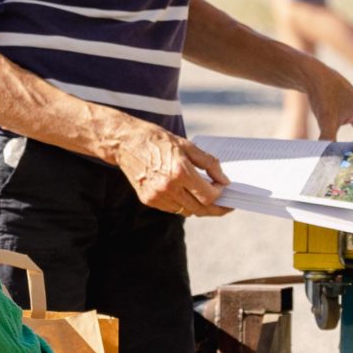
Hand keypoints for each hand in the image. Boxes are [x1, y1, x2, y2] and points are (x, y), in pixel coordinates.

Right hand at [109, 122, 230, 216]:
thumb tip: (224, 180)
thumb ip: (209, 164)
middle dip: (215, 208)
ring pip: (187, 211)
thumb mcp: (188, 145)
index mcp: (180, 171)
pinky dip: (183, 204)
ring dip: (199, 206)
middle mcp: (168, 187)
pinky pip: (173, 209)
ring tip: (206, 198)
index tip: (224, 188)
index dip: (220, 194)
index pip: (208, 195)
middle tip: (225, 205)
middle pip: (200, 209)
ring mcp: (157, 196)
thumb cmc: (159, 140)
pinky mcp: (148, 200)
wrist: (127, 143)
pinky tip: (186, 194)